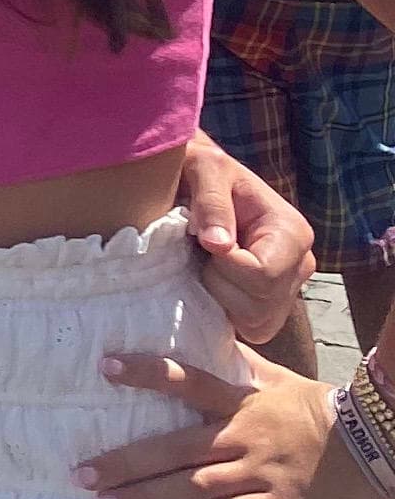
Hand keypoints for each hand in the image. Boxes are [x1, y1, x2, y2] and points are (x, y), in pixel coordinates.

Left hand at [80, 347, 378, 498]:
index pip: (187, 381)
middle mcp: (241, 436)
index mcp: (240, 401)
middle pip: (174, 448)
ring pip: (190, 487)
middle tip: (80, 473)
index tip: (104, 367)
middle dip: (125, 462)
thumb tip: (205, 326)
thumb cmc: (319, 409)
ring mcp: (256, 473)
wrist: (374, 446)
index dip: (147, 373)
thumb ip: (239, 360)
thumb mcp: (278, 378)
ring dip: (144, 497)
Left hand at [175, 133, 314, 349]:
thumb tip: (218, 244)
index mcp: (292, 233)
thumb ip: (211, 201)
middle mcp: (300, 266)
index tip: (204, 242)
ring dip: (220, 299)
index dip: (224, 267)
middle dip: (220, 285)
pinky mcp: (270, 306)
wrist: (198, 181)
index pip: (262, 276)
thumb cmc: (202, 171)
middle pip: (259, 307)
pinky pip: (251, 329)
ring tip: (207, 265)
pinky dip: (226, 313)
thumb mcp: (204, 168)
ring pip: (255, 323)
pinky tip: (212, 282)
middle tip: (203, 254)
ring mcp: (288, 290)